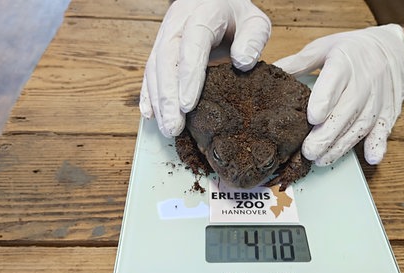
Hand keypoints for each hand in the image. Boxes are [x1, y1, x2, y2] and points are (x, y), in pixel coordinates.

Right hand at [140, 0, 270, 136]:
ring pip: (154, 68)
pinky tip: (151, 116)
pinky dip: (149, 94)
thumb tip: (242, 62)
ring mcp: (165, 35)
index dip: (187, 75)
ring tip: (167, 130)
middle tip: (173, 127)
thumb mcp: (255, 22)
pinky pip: (149, 71)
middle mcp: (178, 23)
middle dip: (168, 96)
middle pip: (166, 60)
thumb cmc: (237, 16)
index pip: (192, 44)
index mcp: (203, 14)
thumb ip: (253, 40)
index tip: (187, 105)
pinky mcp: (160, 47)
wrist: (216, 2)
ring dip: (159, 101)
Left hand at [274, 24, 403, 165]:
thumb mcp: (324, 48)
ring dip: (342, 146)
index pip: (334, 82)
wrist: (394, 51)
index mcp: (343, 63)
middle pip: (345, 112)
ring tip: (322, 160)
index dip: (324, 101)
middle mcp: (363, 83)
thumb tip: (271, 72)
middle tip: (308, 151)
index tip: (312, 117)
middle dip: (327, 135)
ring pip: (360, 126)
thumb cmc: (352, 50)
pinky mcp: (388, 113)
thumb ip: (298, 62)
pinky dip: (378, 145)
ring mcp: (377, 100)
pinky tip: (371, 158)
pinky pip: (384, 130)